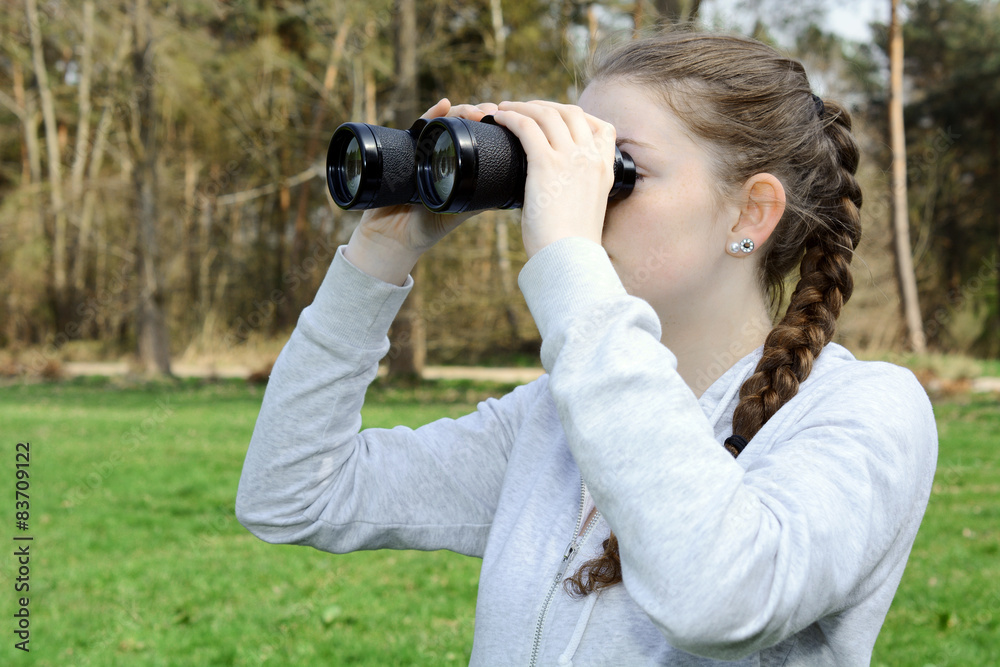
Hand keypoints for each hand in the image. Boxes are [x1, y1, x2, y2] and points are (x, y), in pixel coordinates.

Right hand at [344, 98, 498, 284]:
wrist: (392, 238)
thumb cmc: (425, 227)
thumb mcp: (459, 212)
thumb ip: (479, 200)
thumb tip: (508, 188)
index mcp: (455, 165)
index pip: (474, 137)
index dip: (489, 127)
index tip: (504, 124)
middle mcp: (439, 152)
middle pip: (461, 123)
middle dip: (477, 114)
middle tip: (491, 114)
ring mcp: (422, 148)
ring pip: (443, 121)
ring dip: (460, 110)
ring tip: (474, 111)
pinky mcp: (404, 148)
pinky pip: (418, 127)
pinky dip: (431, 114)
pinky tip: (444, 104)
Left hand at [491, 100, 616, 257]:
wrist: (569, 258)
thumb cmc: (571, 244)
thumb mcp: (585, 211)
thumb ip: (575, 191)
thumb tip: (550, 188)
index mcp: (605, 169)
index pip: (602, 127)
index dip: (578, 116)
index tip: (558, 118)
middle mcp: (591, 157)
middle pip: (571, 112)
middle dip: (546, 106)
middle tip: (525, 109)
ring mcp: (571, 157)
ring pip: (547, 114)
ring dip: (523, 106)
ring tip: (504, 109)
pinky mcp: (547, 163)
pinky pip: (527, 126)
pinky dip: (511, 117)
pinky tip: (499, 119)